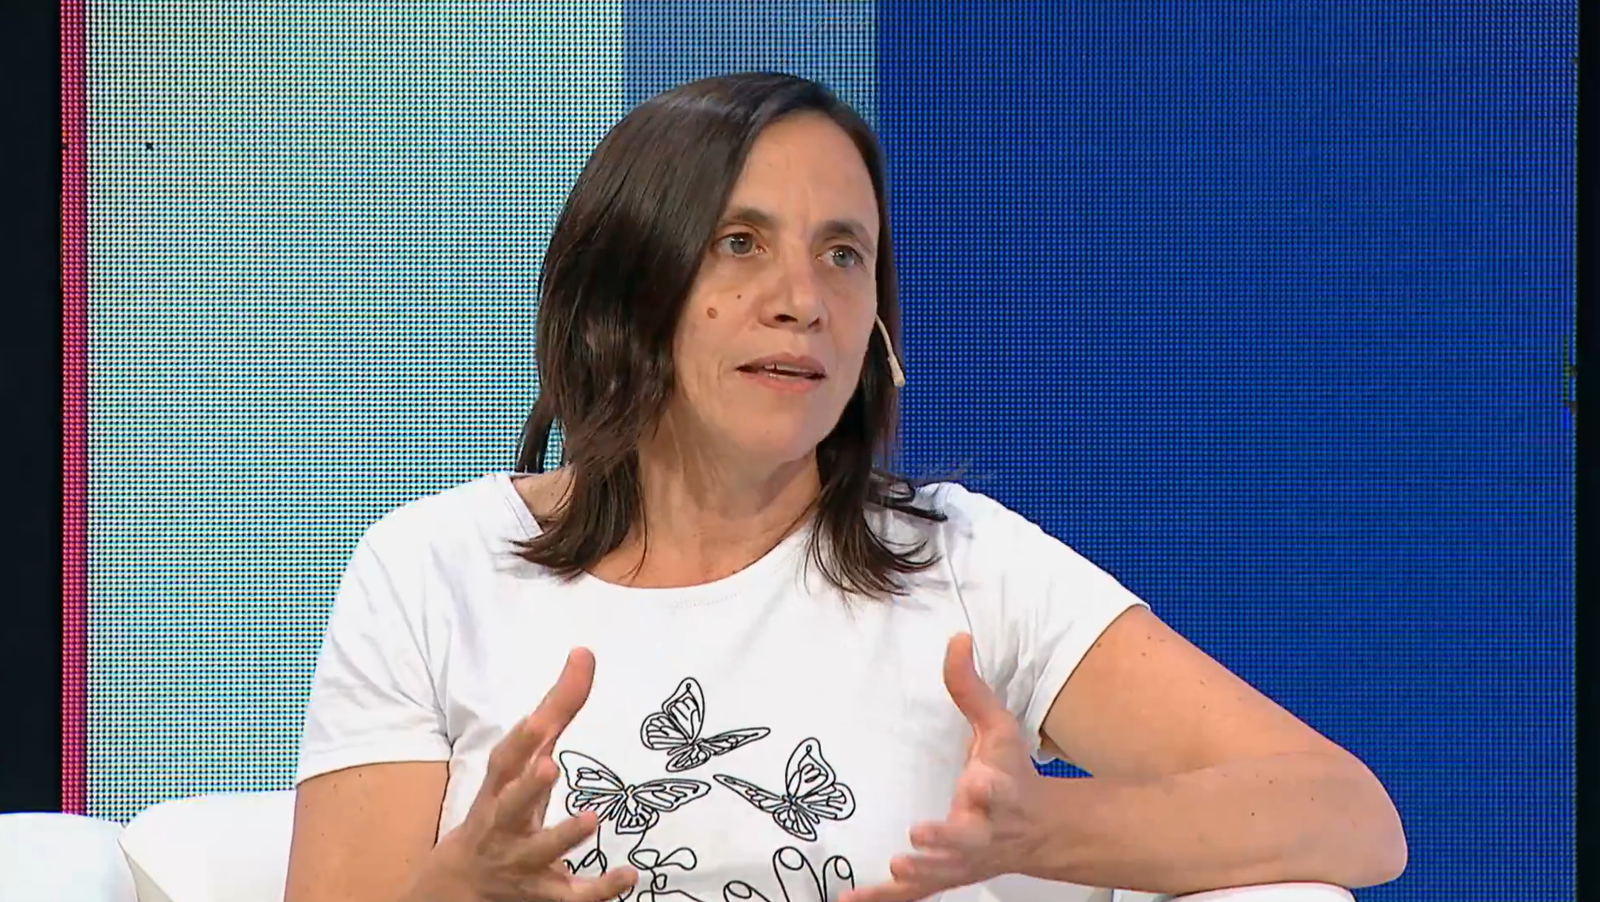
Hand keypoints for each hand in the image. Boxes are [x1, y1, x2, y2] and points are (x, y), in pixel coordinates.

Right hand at [419, 648, 638, 901]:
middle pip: (510, 806)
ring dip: (561, 836)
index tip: (539, 717)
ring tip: (591, 819)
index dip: (520, 739)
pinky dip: (599, 889)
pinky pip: (571, 895)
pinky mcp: (544, 892)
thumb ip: (557, 710)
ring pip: (539, 852)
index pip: (505, 761)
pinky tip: (630, 875)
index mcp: (500, 788)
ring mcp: (521, 861)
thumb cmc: (504, 806)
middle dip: (526, 788)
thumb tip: (584, 652)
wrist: (460, 885)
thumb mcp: (525, 760)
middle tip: (548, 767)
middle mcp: (505, 823)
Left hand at [840, 634, 1046, 901]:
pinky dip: (883, 899)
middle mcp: (985, 831)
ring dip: (921, 871)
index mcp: (1000, 792)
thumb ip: (970, 688)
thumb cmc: (1013, 773)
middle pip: (970, 838)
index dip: (991, 788)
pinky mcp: (945, 877)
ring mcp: (965, 861)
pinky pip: (914, 894)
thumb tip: (957, 638)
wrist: (1039, 831)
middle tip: (922, 833)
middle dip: (949, 837)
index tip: (980, 780)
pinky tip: (850, 901)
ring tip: (895, 868)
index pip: (999, 790)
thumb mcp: (997, 727)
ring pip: (944, 871)